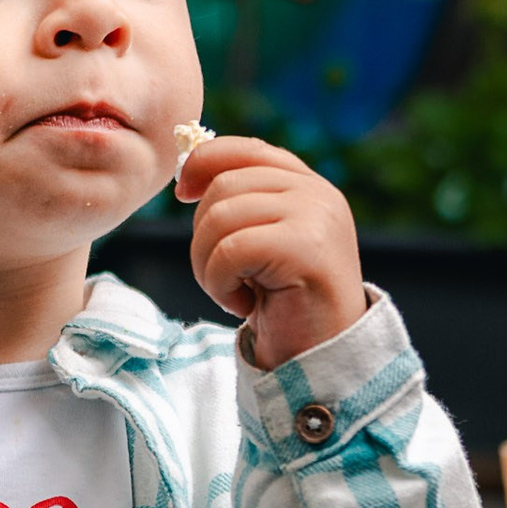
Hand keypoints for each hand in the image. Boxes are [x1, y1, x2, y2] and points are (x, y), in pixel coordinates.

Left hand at [176, 133, 364, 369]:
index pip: (246, 150)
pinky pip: (229, 250)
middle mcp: (317, 194)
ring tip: (235, 292)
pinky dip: (219, 282)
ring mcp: (315, 217)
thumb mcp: (263, 242)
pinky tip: (243, 304)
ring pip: (220, 217)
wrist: (323, 357)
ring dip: (208, 265)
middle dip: (202, 236)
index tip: (183, 193)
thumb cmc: (286, 304)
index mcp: (309, 186)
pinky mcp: (305, 247)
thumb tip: (188, 173)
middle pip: (223, 185)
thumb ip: (243, 203)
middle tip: (223, 277)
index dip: (204, 163)